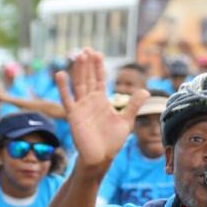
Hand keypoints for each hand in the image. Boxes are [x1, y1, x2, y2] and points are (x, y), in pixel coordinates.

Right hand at [55, 48, 148, 176]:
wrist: (101, 157)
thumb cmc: (112, 141)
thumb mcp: (126, 121)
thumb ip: (133, 105)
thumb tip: (145, 90)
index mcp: (102, 100)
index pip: (99, 79)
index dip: (98, 66)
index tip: (97, 53)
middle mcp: (90, 101)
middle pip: (87, 77)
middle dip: (87, 63)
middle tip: (86, 49)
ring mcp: (81, 107)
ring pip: (78, 84)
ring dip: (78, 70)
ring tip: (77, 55)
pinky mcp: (74, 115)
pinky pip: (67, 99)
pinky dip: (63, 87)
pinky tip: (60, 74)